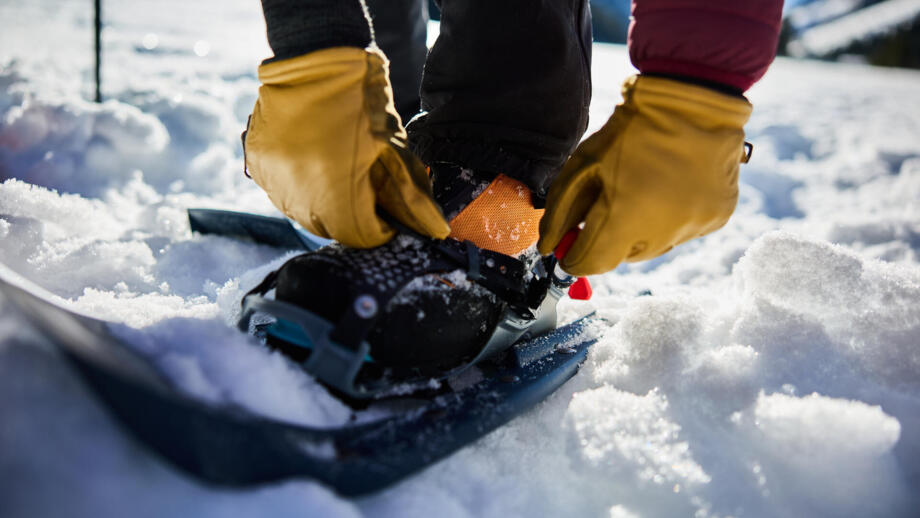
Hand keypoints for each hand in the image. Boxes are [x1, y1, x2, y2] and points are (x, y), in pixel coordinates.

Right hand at [244, 47, 449, 247]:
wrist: (316, 55)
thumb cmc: (361, 100)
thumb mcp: (393, 147)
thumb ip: (412, 196)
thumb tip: (435, 230)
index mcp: (335, 188)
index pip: (359, 235)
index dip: (380, 228)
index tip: (389, 214)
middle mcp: (298, 191)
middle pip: (331, 229)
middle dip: (353, 217)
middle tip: (367, 191)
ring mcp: (273, 178)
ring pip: (304, 214)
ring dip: (326, 204)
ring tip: (341, 173)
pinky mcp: (257, 164)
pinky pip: (281, 192)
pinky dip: (301, 188)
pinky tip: (317, 164)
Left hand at [538, 75, 752, 275]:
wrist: (693, 101)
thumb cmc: (631, 130)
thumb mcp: (583, 164)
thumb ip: (560, 211)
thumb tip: (549, 247)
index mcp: (624, 215)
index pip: (591, 262)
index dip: (574, 257)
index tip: (568, 247)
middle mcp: (662, 230)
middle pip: (621, 257)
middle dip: (608, 240)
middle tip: (607, 205)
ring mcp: (694, 226)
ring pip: (653, 247)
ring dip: (640, 230)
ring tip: (641, 190)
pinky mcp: (716, 218)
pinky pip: (683, 231)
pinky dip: (671, 219)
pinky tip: (669, 188)